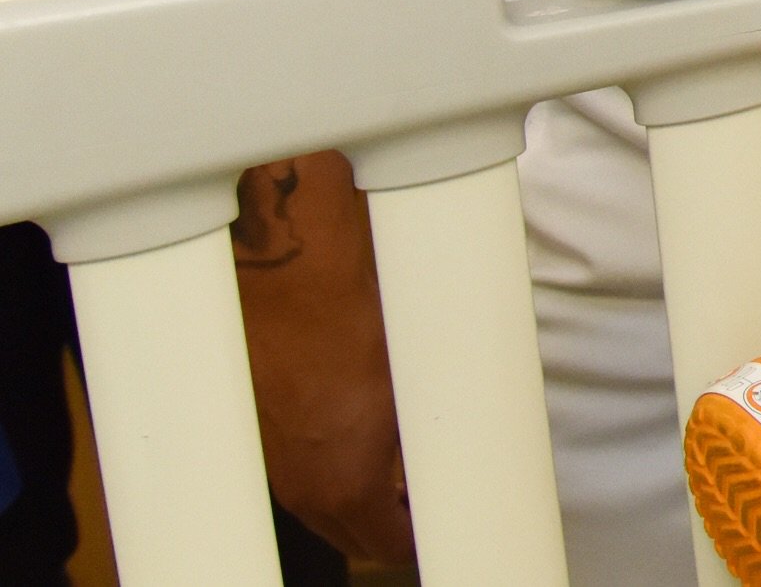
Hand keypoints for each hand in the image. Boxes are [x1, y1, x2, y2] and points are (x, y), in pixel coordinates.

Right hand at [233, 150, 414, 564]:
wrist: (283, 261)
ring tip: (401, 459)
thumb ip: (436, 431)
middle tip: (432, 494)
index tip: (448, 520)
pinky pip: (300, 467)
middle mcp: (298, 484)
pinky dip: (330, 463)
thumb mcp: (415, 377)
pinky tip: (356, 426)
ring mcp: (270, 458)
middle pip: (354, 533)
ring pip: (322, 504)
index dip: (426, 534)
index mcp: (342, 484)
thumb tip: (458, 453)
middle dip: (393, 521)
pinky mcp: (255, 426)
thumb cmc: (353, 306)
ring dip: (360, 493)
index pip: (391, 545)